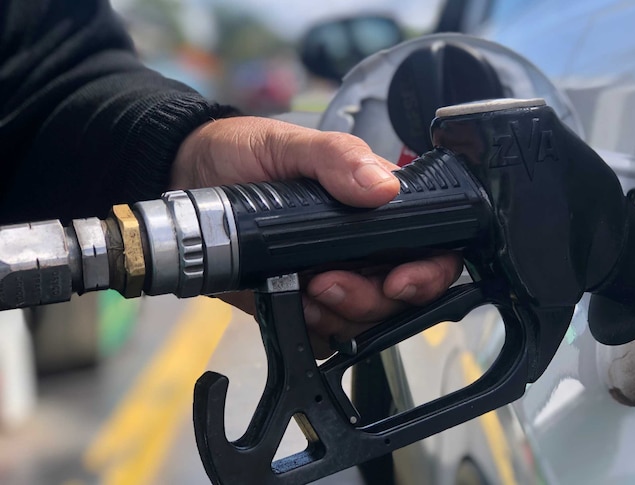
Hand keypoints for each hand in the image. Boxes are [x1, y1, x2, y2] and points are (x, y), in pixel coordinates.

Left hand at [172, 117, 462, 357]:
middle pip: (399, 295)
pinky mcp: (299, 302)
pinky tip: (290, 302)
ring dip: (339, 313)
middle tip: (329, 282)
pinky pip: (325, 335)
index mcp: (376, 209)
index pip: (429, 248)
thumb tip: (384, 187)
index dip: (427, 272)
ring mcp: (332, 277)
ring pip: (365, 320)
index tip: (399, 280)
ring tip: (303, 285)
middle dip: (371, 299)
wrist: (183, 177)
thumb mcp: (291, 143)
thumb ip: (338, 157)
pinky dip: (312, 327)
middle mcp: (363, 248)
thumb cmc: (242, 152)